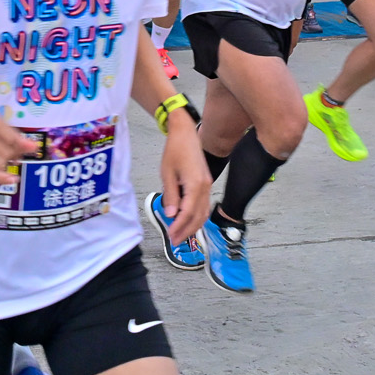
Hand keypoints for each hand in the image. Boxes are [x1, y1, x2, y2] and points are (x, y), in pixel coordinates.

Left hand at [154, 122, 211, 244]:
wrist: (186, 133)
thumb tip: (171, 215)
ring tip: (180, 235)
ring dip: (192, 226)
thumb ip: (170, 195)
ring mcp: (207, 186)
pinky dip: (196, 216)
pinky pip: (204, 205)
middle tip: (174, 241)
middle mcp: (205, 187)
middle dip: (186, 231)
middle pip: (199, 216)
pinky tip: (186, 221)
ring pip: (204, 213)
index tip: (170, 235)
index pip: (188, 212)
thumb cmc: (175, 149)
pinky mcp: (206, 184)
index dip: (179, 226)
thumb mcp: (167, 173)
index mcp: (196, 184)